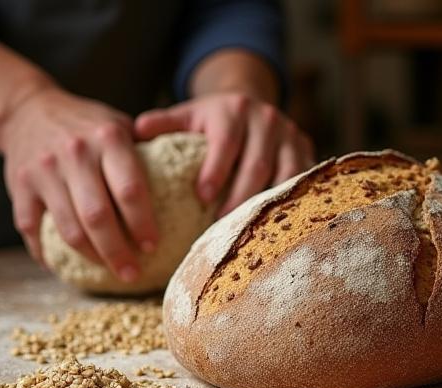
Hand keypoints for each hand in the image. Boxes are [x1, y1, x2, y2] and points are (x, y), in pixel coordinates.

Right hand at [0, 87, 157, 280]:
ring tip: (109, 270)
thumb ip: (142, 153)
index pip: (130, 190)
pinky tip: (63, 266)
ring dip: (91, 256)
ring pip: (69, 228)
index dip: (143, 223)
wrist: (27, 108)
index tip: (154, 246)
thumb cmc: (86, 124)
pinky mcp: (20, 185)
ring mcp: (44, 170)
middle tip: (133, 273)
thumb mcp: (117, 125)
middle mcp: (75, 153)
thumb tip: (187, 190)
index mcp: (108, 138)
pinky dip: (46, 253)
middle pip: (98, 216)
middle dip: (118, 251)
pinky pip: (32, 228)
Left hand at [134, 92, 313, 215]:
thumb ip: (164, 123)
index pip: (225, 142)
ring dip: (268, 203)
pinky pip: (304, 180)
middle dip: (240, 196)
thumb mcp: (188, 115)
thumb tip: (135, 131)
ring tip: (250, 229)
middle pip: (257, 163)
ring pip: (285, 174)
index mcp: (233, 109)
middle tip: (223, 224)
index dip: (216, 170)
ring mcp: (290, 134)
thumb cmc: (212, 120)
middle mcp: (265, 118)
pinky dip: (292, 201)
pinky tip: (277, 223)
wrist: (252, 104)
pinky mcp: (306, 149)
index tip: (202, 197)